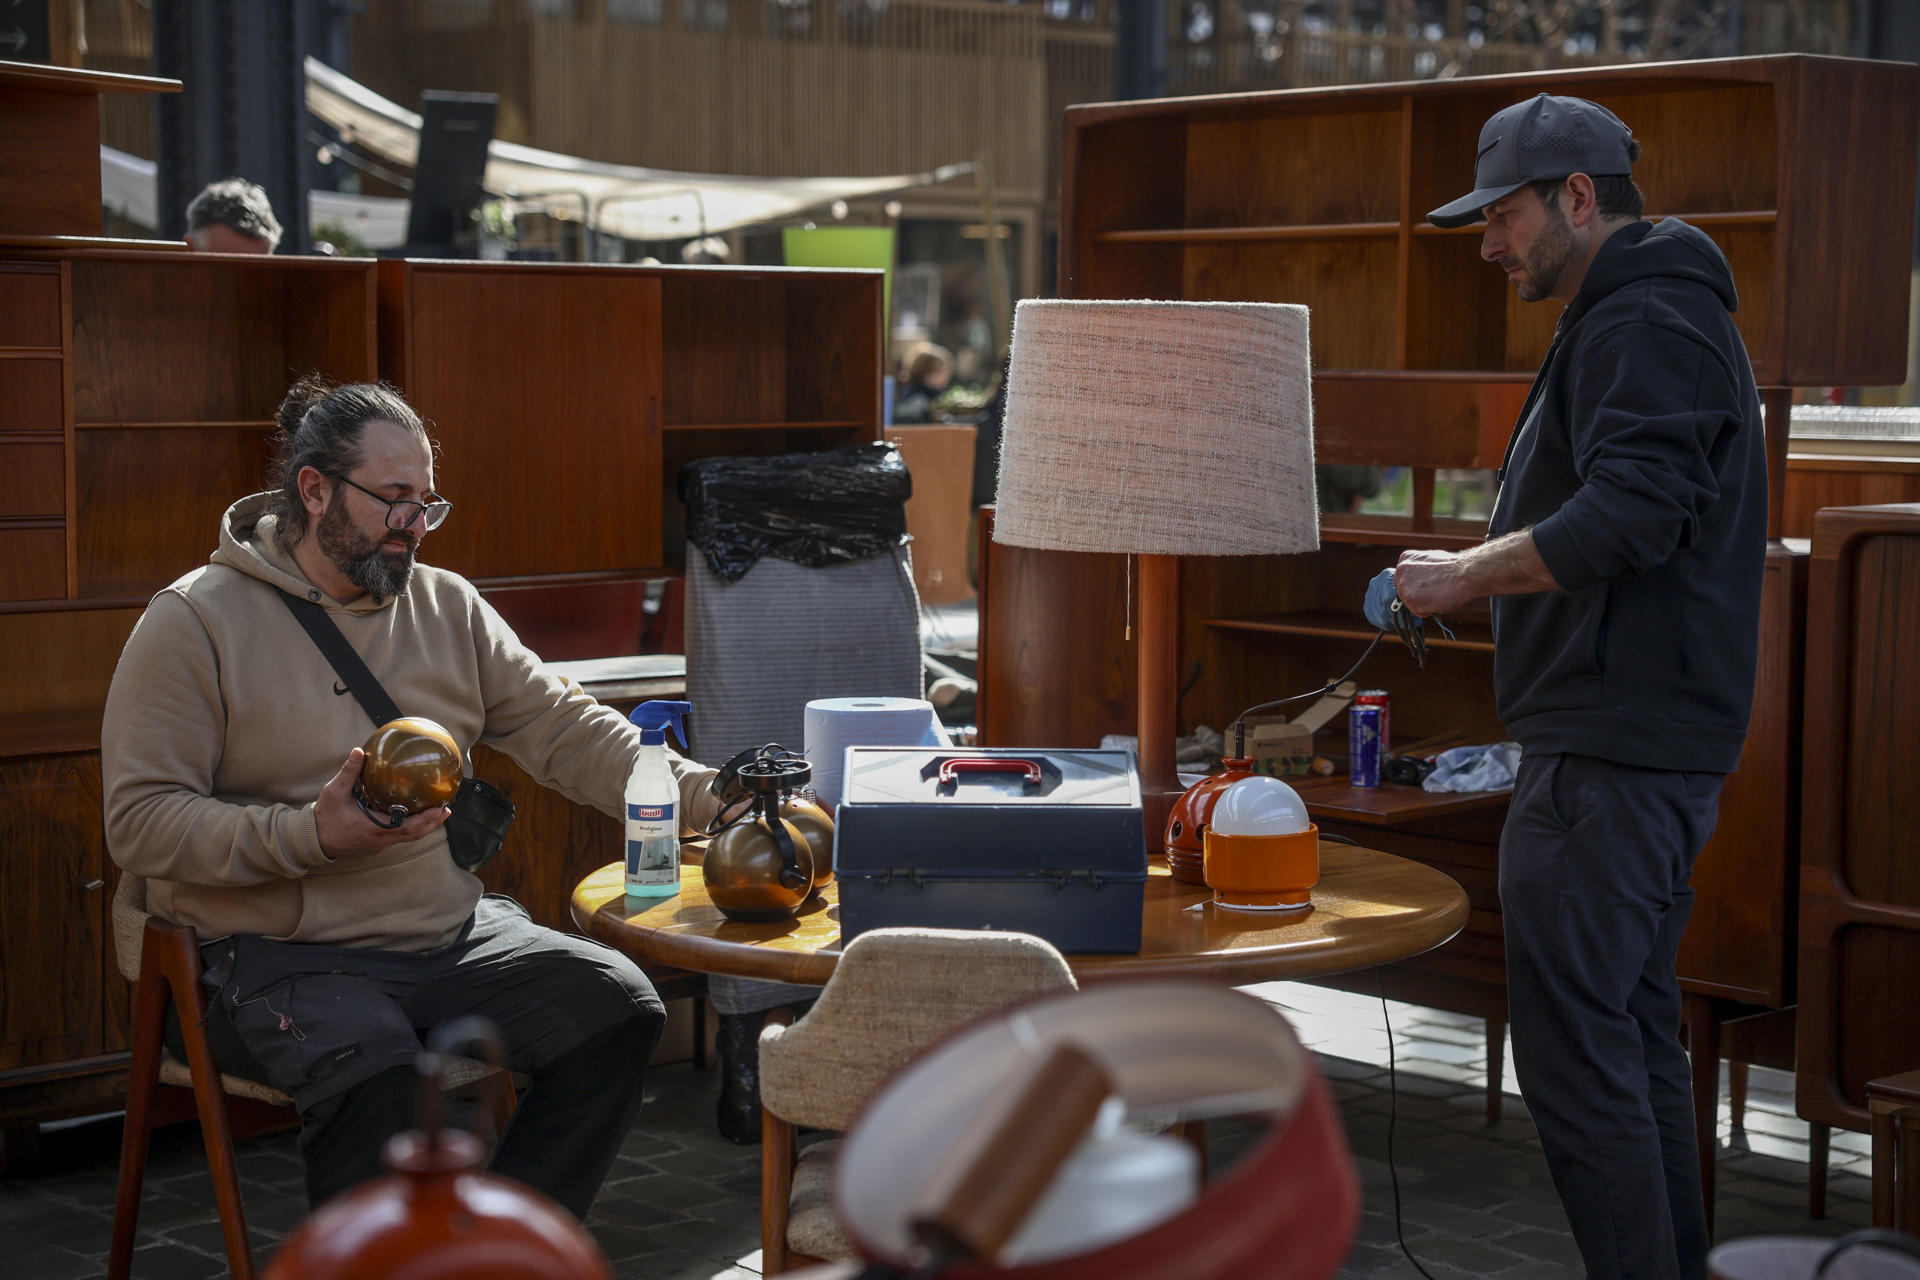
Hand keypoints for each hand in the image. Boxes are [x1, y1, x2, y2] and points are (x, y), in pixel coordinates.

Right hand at [314, 747, 450, 859]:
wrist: (311, 840)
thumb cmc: (324, 817)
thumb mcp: (334, 792)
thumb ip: (349, 772)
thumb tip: (358, 751)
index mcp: (374, 829)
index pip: (407, 828)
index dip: (425, 821)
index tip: (439, 809)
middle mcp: (380, 840)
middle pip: (413, 835)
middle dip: (432, 823)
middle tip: (446, 810)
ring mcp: (378, 844)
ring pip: (406, 837)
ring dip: (423, 826)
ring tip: (437, 812)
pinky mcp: (374, 844)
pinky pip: (397, 836)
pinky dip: (409, 827)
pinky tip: (413, 814)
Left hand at [1393, 549, 1480, 617]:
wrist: (1465, 573)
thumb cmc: (1454, 568)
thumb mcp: (1431, 560)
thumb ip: (1418, 568)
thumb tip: (1416, 578)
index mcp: (1405, 559)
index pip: (1403, 579)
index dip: (1416, 586)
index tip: (1428, 585)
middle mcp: (1401, 571)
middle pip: (1404, 592)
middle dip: (1418, 596)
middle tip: (1435, 591)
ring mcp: (1404, 585)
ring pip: (1410, 603)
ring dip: (1424, 603)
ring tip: (1438, 593)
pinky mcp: (1411, 600)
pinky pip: (1418, 612)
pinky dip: (1429, 610)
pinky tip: (1438, 599)